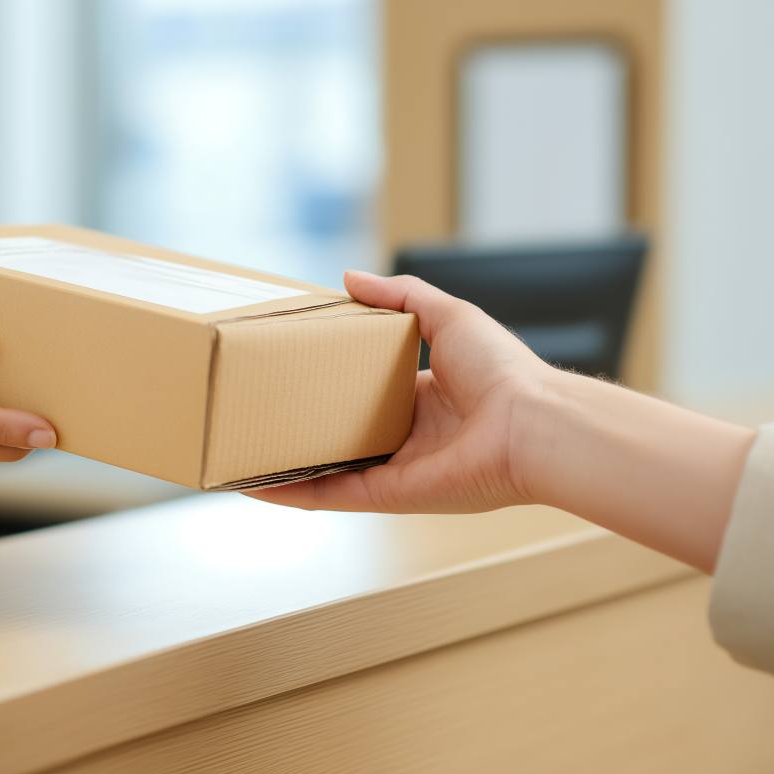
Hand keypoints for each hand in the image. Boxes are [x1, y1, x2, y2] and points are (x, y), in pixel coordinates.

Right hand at [248, 271, 554, 513]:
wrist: (531, 425)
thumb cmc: (503, 370)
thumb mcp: (449, 314)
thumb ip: (402, 296)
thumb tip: (349, 278)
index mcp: (427, 400)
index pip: (370, 394)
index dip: (335, 385)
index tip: (297, 373)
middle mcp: (410, 439)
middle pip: (345, 434)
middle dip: (305, 427)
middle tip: (260, 412)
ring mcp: (398, 470)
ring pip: (329, 470)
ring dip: (287, 465)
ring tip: (243, 454)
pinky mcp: (390, 495)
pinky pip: (332, 495)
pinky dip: (293, 492)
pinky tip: (256, 486)